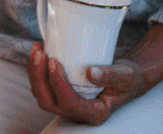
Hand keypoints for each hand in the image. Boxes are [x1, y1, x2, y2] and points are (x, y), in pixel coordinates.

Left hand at [27, 42, 146, 124]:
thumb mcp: (125, 76)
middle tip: (40, 54)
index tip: (54, 61)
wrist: (126, 77)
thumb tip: (90, 73)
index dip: (58, 84)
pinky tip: (39, 52)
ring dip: (34, 72)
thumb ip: (110, 76)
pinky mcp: (61, 93)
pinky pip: (42, 85)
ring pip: (42, 94)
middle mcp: (78, 112)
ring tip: (37, 49)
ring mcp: (67, 104)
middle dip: (39, 77)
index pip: (70, 104)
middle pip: (49, 101)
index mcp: (95, 113)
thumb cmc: (128, 79)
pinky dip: (37, 69)